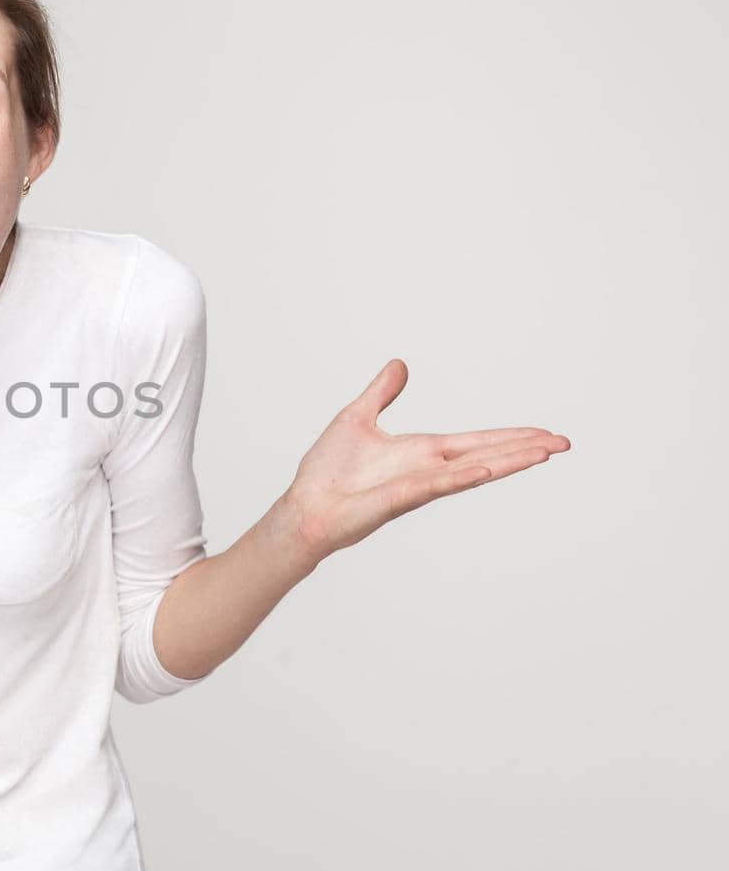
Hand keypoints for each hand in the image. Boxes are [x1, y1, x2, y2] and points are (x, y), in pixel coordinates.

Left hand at [281, 359, 570, 564]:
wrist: (304, 506)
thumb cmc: (328, 473)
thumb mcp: (357, 418)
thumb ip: (382, 393)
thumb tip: (399, 364)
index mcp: (422, 451)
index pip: (477, 442)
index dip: (511, 437)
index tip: (545, 433)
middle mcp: (428, 469)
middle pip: (488, 456)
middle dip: (525, 449)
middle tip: (565, 443)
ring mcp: (418, 485)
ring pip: (473, 471)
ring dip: (508, 462)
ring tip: (545, 453)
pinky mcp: (400, 498)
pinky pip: (437, 485)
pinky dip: (462, 477)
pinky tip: (488, 471)